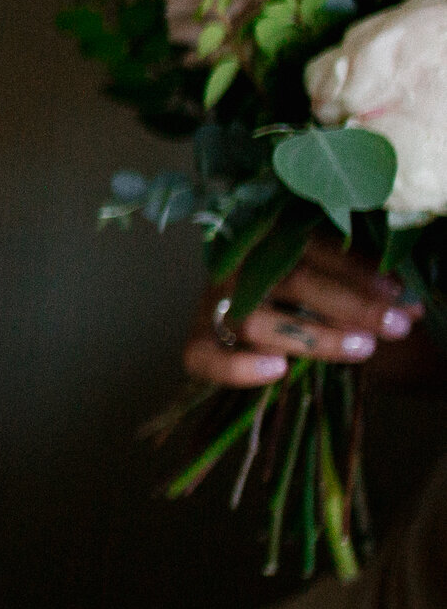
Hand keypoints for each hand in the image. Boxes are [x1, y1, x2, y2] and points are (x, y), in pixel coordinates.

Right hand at [183, 239, 422, 387]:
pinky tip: (276, 370)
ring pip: (257, 320)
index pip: (314, 248)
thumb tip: (411, 304)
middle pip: (291, 281)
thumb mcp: (329, 278)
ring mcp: (211, 304)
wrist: (248, 320)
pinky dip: (236, 367)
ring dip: (314, 336)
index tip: (403, 294)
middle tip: (397, 326)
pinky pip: (205, 357)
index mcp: (266, 237)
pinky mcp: (197, 342)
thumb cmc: (302, 297)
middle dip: (351, 305)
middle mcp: (236, 267)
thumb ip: (358, 285)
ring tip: (362, 349)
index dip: (361, 271)